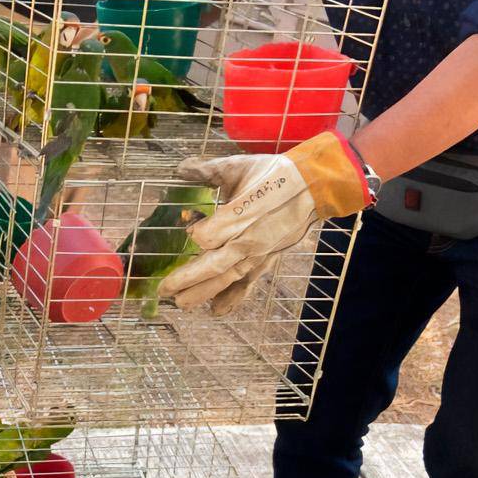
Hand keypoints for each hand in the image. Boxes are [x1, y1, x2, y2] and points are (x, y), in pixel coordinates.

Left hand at [161, 132, 369, 314]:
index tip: (190, 227)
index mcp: (242, 213)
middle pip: (213, 266)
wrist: (313, 186)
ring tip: (181, 304)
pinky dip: (233, 299)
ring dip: (203, 293)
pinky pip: (248, 284)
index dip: (196, 234)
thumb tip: (179, 168)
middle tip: (164, 290)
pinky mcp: (267, 260)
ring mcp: (259, 253)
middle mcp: (249, 238)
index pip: (209, 236)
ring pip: (227, 278)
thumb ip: (207, 171)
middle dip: (187, 280)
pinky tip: (217, 311)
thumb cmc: (273, 174)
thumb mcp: (239, 166)